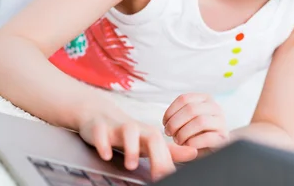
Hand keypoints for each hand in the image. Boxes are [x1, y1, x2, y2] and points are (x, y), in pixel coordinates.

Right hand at [78, 114, 197, 180]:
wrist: (100, 115)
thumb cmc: (128, 133)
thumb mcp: (149, 142)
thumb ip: (170, 151)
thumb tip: (194, 153)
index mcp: (148, 134)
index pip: (164, 146)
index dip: (168, 163)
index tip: (168, 177)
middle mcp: (136, 129)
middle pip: (151, 136)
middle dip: (156, 155)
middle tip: (157, 175)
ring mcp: (117, 127)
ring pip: (128, 131)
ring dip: (131, 148)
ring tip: (131, 165)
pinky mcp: (99, 127)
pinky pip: (101, 133)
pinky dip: (103, 144)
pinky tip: (106, 155)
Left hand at [163, 93, 229, 152]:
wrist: (211, 149)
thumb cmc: (195, 133)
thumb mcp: (187, 119)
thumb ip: (178, 114)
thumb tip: (166, 121)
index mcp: (204, 99)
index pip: (184, 99)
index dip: (170, 111)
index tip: (165, 123)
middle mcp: (215, 107)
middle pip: (191, 109)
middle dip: (175, 122)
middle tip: (169, 133)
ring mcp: (221, 122)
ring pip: (200, 121)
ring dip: (184, 133)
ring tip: (178, 140)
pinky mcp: (223, 137)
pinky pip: (207, 137)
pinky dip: (193, 142)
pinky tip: (188, 145)